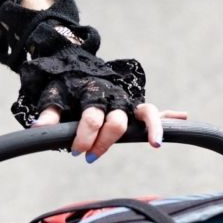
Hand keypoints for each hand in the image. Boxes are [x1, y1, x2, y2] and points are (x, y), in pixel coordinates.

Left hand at [34, 101, 188, 158]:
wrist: (73, 65)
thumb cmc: (63, 87)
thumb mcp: (51, 97)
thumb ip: (48, 113)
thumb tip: (39, 127)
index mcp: (91, 94)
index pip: (91, 118)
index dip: (84, 137)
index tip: (76, 152)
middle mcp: (113, 97)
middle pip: (116, 122)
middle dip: (105, 141)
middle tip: (89, 156)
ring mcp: (126, 102)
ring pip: (144, 112)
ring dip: (153, 127)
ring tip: (156, 143)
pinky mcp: (133, 107)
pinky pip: (154, 111)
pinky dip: (169, 115)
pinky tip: (183, 116)